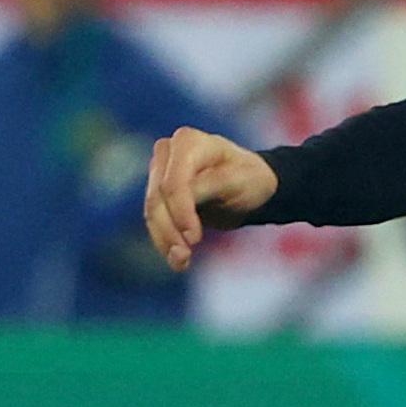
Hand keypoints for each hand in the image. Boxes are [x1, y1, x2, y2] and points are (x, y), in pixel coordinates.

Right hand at [142, 127, 277, 271]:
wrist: (253, 187)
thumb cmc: (250, 178)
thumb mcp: (239, 181)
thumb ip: (209, 186)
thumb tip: (182, 200)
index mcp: (188, 142)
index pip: (173, 183)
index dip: (180, 212)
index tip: (194, 238)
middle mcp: (167, 153)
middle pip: (157, 198)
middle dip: (169, 231)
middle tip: (184, 258)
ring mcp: (159, 172)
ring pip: (152, 212)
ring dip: (164, 240)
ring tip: (181, 263)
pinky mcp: (158, 193)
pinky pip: (155, 220)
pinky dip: (164, 241)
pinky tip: (177, 260)